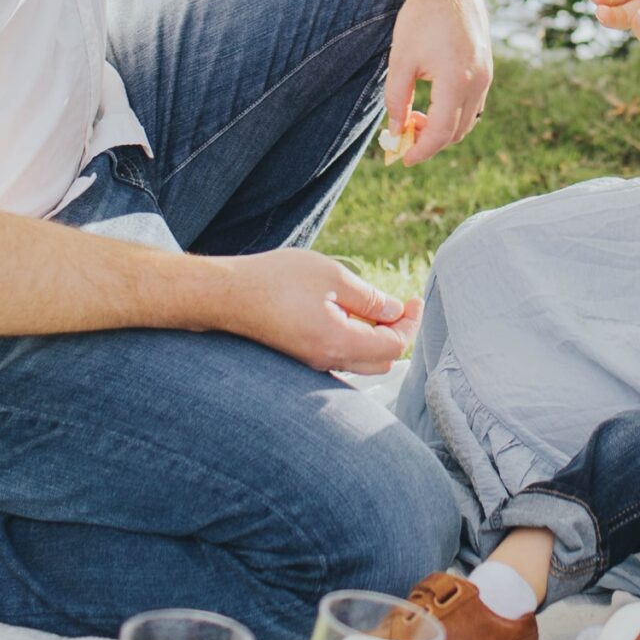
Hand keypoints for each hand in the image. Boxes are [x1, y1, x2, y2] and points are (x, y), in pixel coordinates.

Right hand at [209, 250, 420, 375]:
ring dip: (376, 336)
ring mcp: (312, 363)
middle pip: (381, 361)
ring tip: (375, 304)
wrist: (225, 294)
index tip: (414, 298)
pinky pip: (340, 356)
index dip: (410, 323)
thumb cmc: (276, 280)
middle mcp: (328, 362)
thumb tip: (395, 310)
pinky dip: (355, 338)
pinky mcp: (301, 356)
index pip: (393, 346)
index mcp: (339, 343)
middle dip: (398, 332)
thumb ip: (368, 297)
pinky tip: (348, 311)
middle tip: (401, 303)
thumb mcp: (330, 276)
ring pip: (361, 360)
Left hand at [385, 0, 492, 162]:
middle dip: (431, 141)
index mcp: (456, 81)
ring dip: (443, 127)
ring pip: (468, 120)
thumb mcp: (401, 60)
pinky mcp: (487, 67)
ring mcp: (486, 75)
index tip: (403, 158)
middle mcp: (478, 81)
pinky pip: (474, 103)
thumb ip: (397, 99)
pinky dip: (454, 112)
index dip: (422, 150)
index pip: (441, 132)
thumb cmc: (421, 19)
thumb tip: (396, 131)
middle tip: (405, 134)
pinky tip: (432, 101)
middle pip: (457, 132)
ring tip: (415, 115)